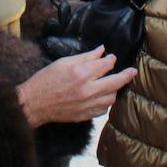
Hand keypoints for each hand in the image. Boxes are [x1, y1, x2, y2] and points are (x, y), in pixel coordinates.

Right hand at [16, 47, 136, 125]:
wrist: (34, 103)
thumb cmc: (45, 80)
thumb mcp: (64, 62)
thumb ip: (85, 57)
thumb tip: (101, 51)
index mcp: (81, 73)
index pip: (105, 65)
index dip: (110, 60)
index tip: (111, 57)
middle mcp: (86, 90)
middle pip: (115, 82)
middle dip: (126, 75)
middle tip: (133, 71)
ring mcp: (86, 104)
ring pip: (111, 98)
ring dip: (115, 90)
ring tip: (114, 85)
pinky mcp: (84, 115)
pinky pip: (102, 110)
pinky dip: (105, 103)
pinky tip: (103, 98)